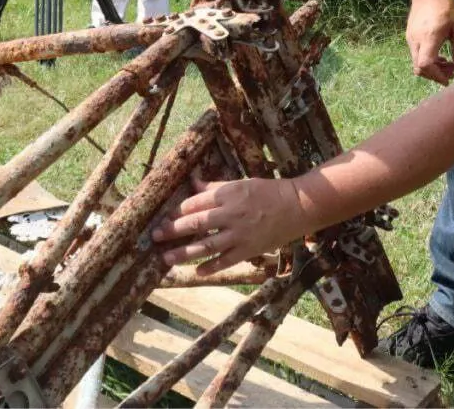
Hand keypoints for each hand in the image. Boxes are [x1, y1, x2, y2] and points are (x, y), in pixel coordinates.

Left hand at [152, 177, 306, 274]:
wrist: (298, 206)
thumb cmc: (268, 191)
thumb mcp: (241, 183)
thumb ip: (215, 186)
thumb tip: (192, 182)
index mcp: (228, 194)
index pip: (195, 203)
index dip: (177, 211)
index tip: (164, 217)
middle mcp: (232, 214)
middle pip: (196, 223)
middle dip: (173, 230)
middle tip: (155, 236)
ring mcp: (240, 234)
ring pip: (206, 245)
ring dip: (184, 253)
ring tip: (167, 258)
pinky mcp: (249, 249)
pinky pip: (226, 260)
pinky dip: (211, 267)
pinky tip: (197, 271)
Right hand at [405, 0, 453, 85]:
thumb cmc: (447, 7)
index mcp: (429, 36)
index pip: (426, 64)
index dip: (437, 75)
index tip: (449, 78)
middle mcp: (416, 40)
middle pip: (419, 68)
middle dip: (435, 75)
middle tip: (451, 73)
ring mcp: (410, 39)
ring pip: (417, 64)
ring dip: (431, 69)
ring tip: (448, 65)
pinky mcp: (409, 38)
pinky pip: (416, 56)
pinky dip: (427, 61)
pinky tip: (440, 56)